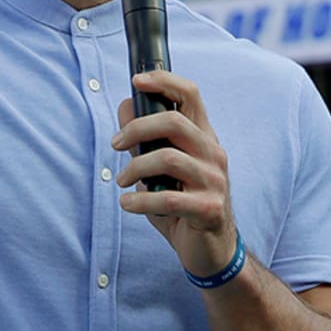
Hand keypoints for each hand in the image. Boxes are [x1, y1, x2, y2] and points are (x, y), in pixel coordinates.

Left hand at [113, 71, 239, 277]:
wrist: (211, 250)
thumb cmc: (184, 205)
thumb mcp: (163, 169)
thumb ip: (147, 140)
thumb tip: (126, 106)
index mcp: (204, 138)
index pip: (191, 95)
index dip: (164, 81)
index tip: (136, 80)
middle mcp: (213, 154)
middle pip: (175, 122)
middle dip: (137, 129)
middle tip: (116, 143)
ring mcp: (214, 182)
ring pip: (168, 159)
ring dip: (135, 169)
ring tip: (122, 181)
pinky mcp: (209, 210)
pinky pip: (169, 199)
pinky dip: (141, 201)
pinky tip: (128, 205)